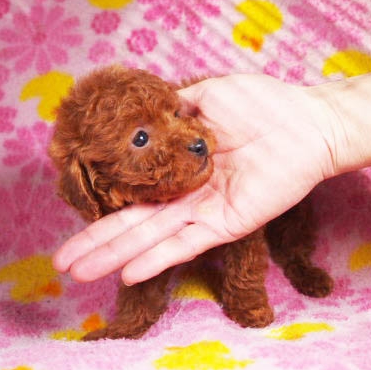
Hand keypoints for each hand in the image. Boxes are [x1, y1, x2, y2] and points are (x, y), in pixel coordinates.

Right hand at [52, 74, 335, 284]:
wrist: (308, 123)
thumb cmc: (264, 104)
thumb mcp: (209, 95)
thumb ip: (174, 109)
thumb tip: (140, 116)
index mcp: (181, 164)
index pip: (135, 188)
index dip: (104, 200)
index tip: (72, 210)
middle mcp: (188, 192)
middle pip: (136, 220)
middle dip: (98, 241)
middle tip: (62, 262)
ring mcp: (207, 209)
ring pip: (154, 236)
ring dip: (117, 255)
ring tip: (79, 273)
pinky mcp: (228, 222)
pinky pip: (189, 243)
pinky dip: (159, 258)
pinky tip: (128, 273)